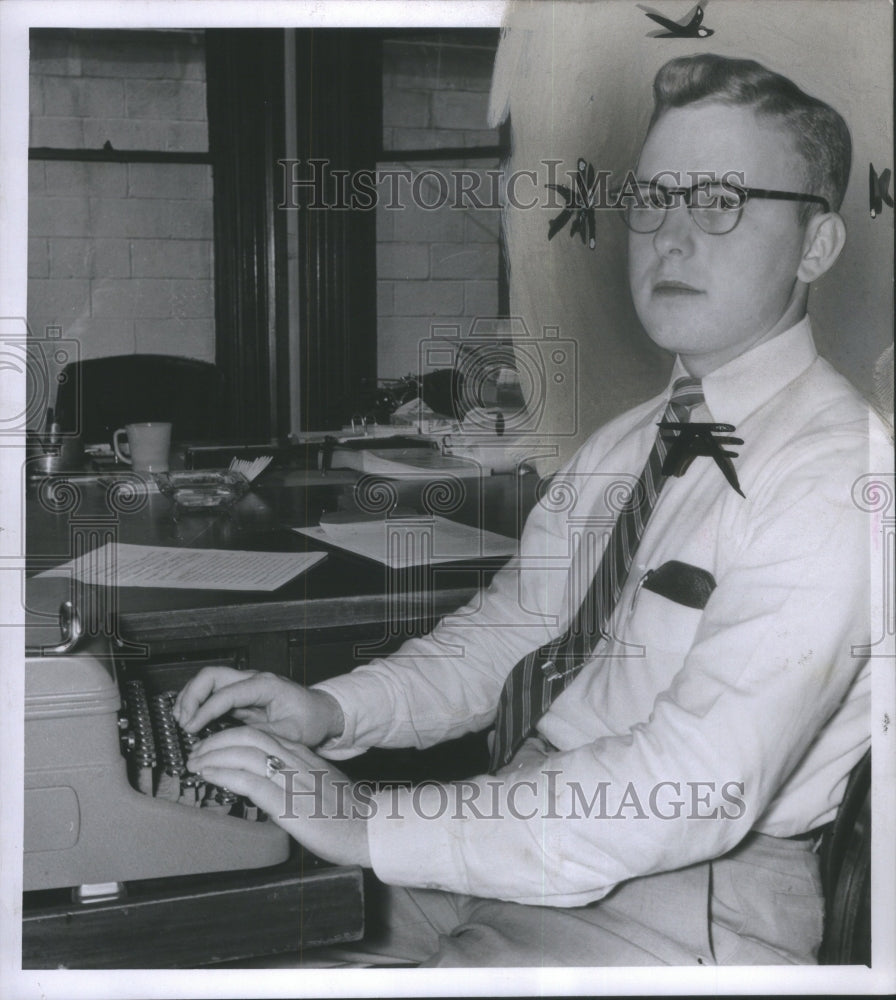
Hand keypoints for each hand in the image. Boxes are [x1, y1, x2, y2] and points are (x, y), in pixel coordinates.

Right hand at [173, 666, 343, 748]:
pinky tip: (192, 719)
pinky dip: (199, 702)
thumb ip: (261, 736)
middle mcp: (253, 680)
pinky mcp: (242, 695)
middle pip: (211, 675)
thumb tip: (231, 743)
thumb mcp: (291, 734)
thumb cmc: (311, 720)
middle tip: (182, 721)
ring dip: (191, 696)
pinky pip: (214, 692)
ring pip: (209, 680)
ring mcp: (246, 685)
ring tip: (181, 719)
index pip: (226, 693)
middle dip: (191, 695)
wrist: (322, 712)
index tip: (191, 728)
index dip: (205, 710)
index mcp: (266, 685)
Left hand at [185, 726, 370, 867]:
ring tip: (197, 762)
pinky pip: (250, 780)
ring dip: (215, 754)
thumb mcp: (321, 784)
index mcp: (304, 755)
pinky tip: (210, 775)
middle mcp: (297, 761)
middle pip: (250, 736)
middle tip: (198, 751)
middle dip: (218, 739)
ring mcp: (292, 779)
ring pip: (246, 752)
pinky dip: (224, 773)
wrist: (370, 829)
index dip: (232, 736)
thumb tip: (271, 782)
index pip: (263, 734)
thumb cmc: (348, 813)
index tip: (215, 745)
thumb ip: (298, 777)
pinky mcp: (287, 803)